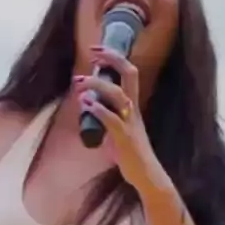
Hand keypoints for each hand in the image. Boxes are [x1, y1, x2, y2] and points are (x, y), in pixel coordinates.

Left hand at [73, 45, 157, 189]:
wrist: (146, 175)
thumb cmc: (130, 153)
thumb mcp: (116, 128)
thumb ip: (104, 115)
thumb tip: (86, 104)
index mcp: (132, 106)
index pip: (129, 73)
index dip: (114, 58)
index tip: (97, 50)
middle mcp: (133, 109)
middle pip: (130, 74)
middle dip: (112, 59)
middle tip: (92, 52)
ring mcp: (130, 123)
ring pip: (118, 95)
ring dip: (97, 85)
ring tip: (78, 82)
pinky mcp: (125, 138)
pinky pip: (113, 120)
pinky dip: (99, 110)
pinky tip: (85, 103)